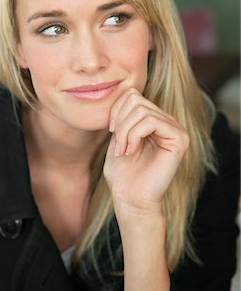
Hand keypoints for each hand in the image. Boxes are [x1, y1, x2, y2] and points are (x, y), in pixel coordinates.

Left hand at [104, 88, 188, 219]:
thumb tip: (124, 92)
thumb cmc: (122, 172)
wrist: (130, 198)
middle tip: (117, 145)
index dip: (116, 110)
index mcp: (154, 119)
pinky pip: (151, 121)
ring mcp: (176, 129)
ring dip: (124, 131)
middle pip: (135, 100)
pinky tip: (130, 151)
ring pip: (141, 110)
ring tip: (123, 150)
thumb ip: (123, 115)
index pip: (132, 94)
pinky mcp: (179, 139)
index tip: (111, 132)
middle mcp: (167, 121)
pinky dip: (134, 135)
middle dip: (119, 123)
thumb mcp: (117, 136)